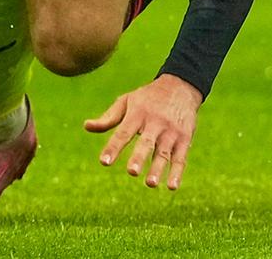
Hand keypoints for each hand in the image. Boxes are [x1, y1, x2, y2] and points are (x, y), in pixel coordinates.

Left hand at [85, 74, 202, 190]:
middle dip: (139, 157)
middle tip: (131, 172)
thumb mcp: (127, 101)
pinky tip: (172, 186)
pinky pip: (181, 157)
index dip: (114, 147)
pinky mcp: (185, 138)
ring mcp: (172, 131)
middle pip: (146, 142)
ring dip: (158, 168)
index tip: (104, 162)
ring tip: (150, 183)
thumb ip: (108, 118)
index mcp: (138, 113)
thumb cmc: (148, 98)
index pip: (124, 132)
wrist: (182, 86)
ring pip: (164, 152)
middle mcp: (156, 122)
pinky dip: (177, 172)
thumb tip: (86, 126)